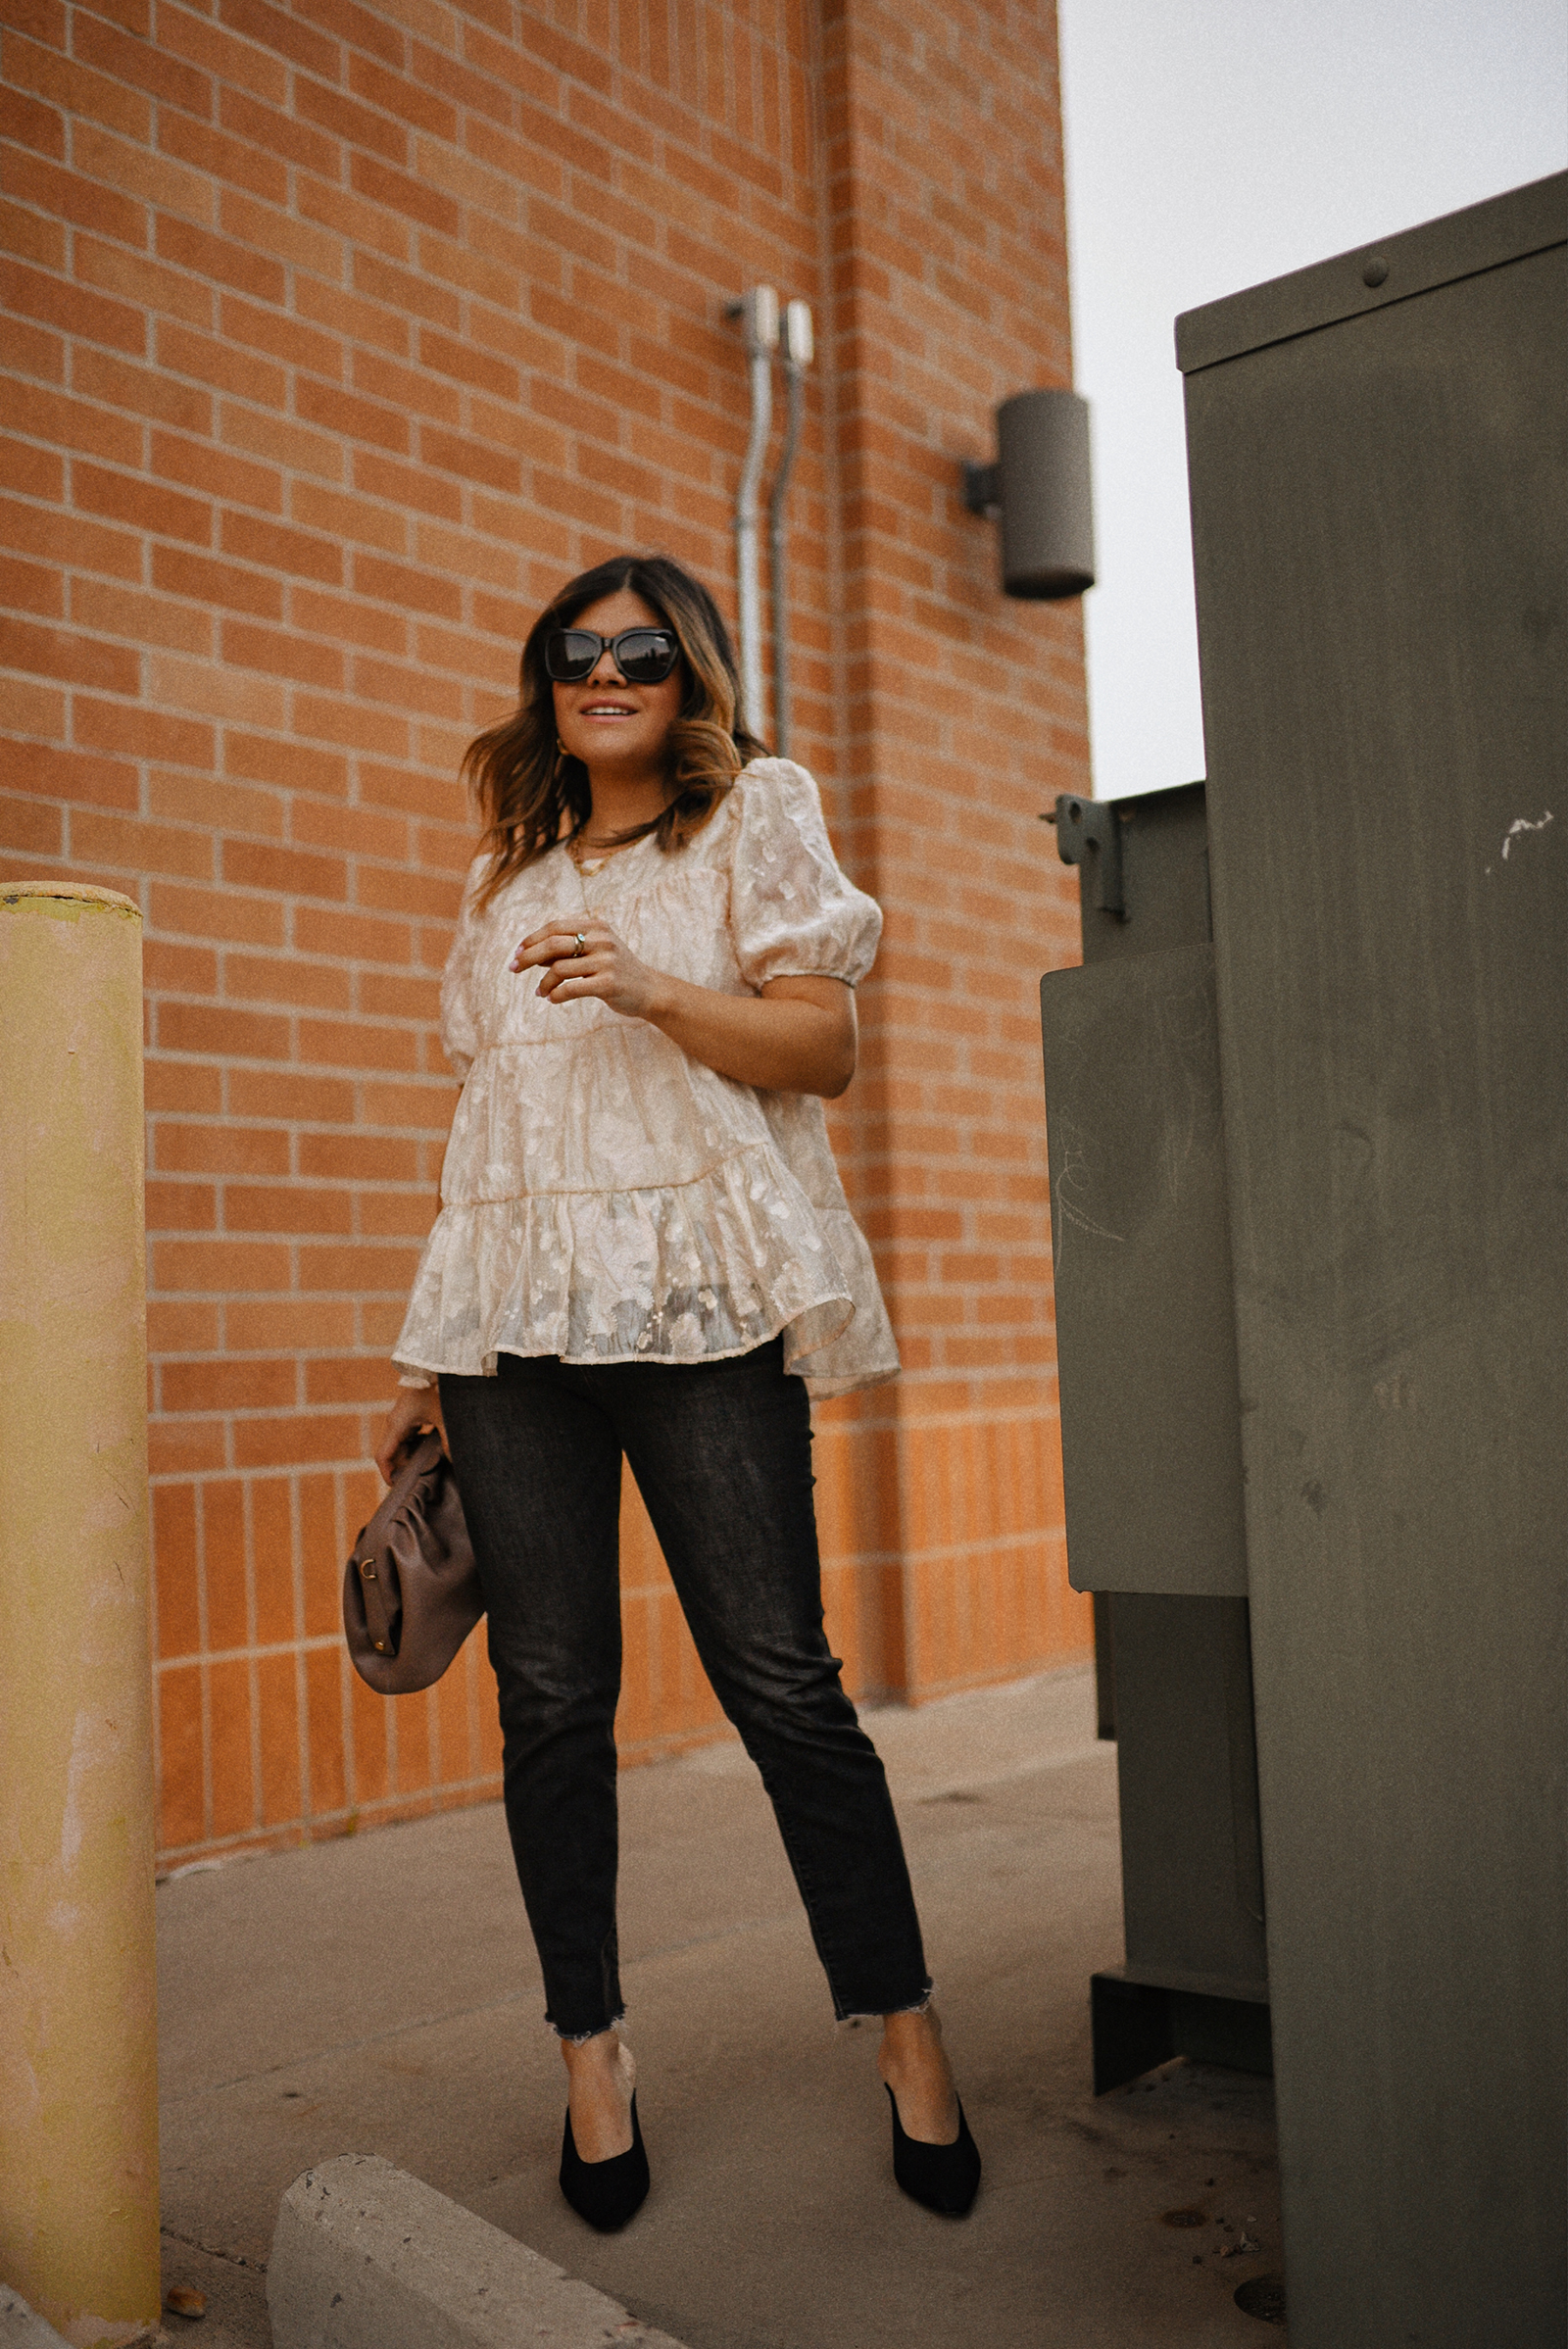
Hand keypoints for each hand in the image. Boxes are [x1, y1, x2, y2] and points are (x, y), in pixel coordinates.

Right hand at [375, 1384, 445, 1485]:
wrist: (442, 1367)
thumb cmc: (441, 1390)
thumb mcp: (446, 1419)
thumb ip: (448, 1443)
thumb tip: (453, 1462)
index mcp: (397, 1424)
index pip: (383, 1456)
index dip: (387, 1474)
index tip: (398, 1487)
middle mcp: (395, 1421)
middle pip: (393, 1452)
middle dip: (404, 1467)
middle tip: (423, 1479)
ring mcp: (402, 1417)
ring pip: (401, 1445)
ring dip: (412, 1456)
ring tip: (430, 1466)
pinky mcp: (411, 1414)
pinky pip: (409, 1436)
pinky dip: (417, 1446)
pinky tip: (434, 1450)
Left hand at [509, 919, 670, 1021]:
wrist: (650, 991)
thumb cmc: (616, 972)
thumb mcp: (594, 953)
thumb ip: (566, 951)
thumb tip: (530, 955)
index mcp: (596, 926)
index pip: (554, 927)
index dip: (532, 939)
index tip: (517, 953)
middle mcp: (602, 939)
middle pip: (552, 944)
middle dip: (528, 957)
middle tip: (513, 969)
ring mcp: (607, 961)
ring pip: (559, 968)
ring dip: (543, 983)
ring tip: (539, 992)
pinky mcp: (609, 983)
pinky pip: (571, 988)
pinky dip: (555, 994)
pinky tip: (552, 999)